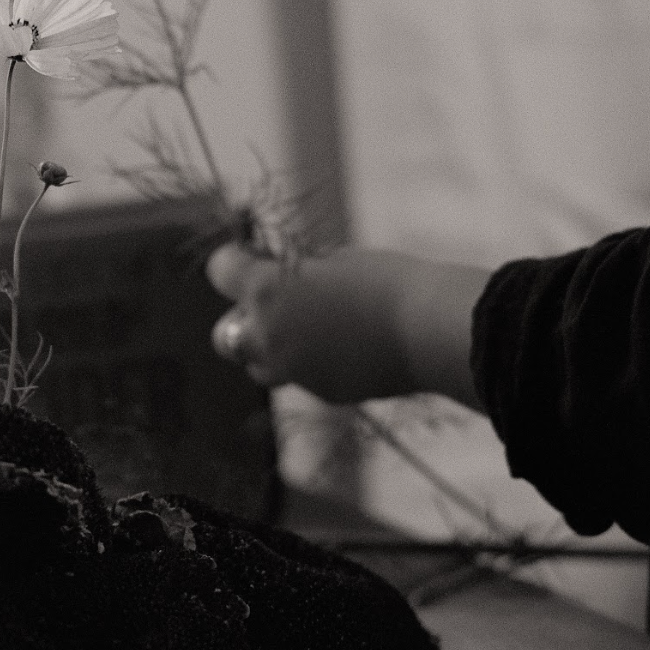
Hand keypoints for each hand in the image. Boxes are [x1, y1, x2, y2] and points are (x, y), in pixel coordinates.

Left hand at [205, 243, 488, 408]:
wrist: (429, 328)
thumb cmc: (388, 279)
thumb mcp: (333, 260)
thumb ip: (296, 273)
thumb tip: (283, 275)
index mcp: (265, 288)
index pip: (219, 270)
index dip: (236, 261)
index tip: (255, 256)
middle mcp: (266, 333)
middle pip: (225, 334)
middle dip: (243, 318)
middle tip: (276, 304)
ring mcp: (291, 370)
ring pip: (258, 366)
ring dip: (271, 349)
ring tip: (309, 330)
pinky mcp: (320, 393)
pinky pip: (300, 378)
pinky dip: (311, 364)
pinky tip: (347, 348)